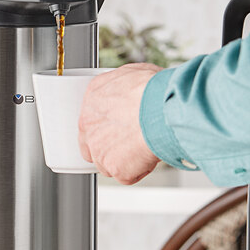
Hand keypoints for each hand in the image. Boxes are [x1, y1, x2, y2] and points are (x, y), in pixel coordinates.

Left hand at [78, 63, 160, 184]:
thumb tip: (130, 90)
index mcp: (91, 100)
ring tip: (144, 148)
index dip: (105, 128)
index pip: (89, 122)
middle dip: (109, 149)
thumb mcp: (132, 74)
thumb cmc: (152, 89)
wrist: (161, 108)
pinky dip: (140, 170)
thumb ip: (123, 88)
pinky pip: (127, 176)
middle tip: (130, 143)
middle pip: (93, 147)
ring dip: (124, 161)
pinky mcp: (116, 169)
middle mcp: (89, 127)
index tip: (119, 129)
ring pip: (108, 164)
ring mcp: (100, 150)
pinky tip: (150, 155)